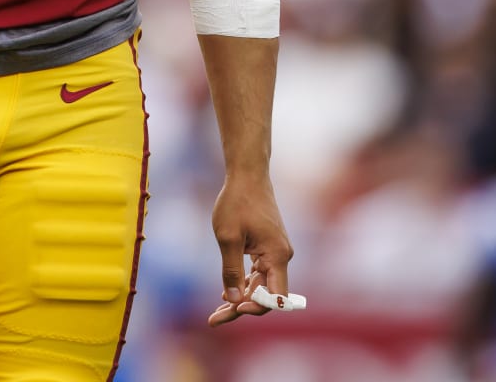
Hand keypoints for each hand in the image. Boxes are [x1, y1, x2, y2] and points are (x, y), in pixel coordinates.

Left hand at [208, 173, 293, 326]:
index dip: (255, 309)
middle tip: (213, 320)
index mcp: (277, 256)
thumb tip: (234, 301)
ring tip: (216, 312)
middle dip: (241, 309)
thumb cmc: (237, 202)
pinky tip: (226, 294)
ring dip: (240, 299)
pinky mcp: (268, 248)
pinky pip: (258, 274)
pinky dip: (243, 284)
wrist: (248, 175)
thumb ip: (231, 271)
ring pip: (260, 286)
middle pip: (266, 295)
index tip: (231, 310)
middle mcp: (281, 257)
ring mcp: (275, 253)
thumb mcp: (227, 237)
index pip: (274, 298)